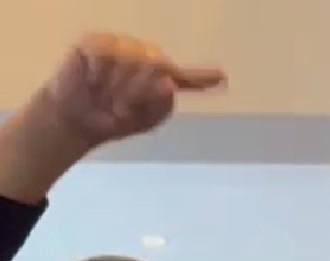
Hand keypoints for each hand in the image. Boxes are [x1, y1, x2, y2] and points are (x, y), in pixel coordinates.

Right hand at [43, 32, 225, 145]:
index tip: (223, 77)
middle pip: (157, 66)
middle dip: (137, 92)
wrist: (79, 121)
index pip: (188, 77)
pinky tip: (91, 79)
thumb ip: (161, 104)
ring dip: (116, 85)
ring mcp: (124, 47)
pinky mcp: (98, 42)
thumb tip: (169, 83)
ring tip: (104, 94)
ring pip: (130, 60)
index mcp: (164, 82)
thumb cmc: (113, 119)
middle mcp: (148, 59)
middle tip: (120, 106)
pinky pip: (105, 55)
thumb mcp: (144, 120)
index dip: (204, 77)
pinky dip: (98, 74)